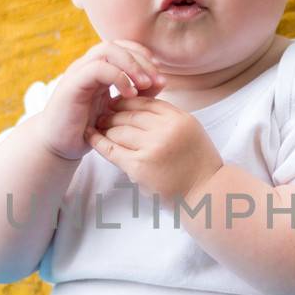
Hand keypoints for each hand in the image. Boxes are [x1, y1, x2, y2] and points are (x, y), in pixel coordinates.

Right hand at [33, 39, 165, 162]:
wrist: (59, 146)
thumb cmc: (89, 130)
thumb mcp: (119, 111)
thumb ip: (138, 94)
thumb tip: (161, 82)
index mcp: (98, 70)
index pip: (122, 47)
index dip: (142, 56)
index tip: (159, 74)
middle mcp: (87, 66)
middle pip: (117, 45)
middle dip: (141, 60)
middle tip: (158, 80)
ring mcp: (78, 73)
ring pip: (107, 50)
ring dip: (131, 65)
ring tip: (146, 84)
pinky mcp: (72, 84)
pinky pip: (97, 68)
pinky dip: (118, 77)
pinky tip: (130, 94)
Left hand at [88, 96, 225, 207]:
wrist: (206, 193)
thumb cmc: (197, 163)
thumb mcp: (189, 130)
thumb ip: (168, 117)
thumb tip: (138, 104)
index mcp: (179, 118)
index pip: (145, 101)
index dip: (127, 101)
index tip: (116, 103)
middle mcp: (166, 129)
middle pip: (129, 113)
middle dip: (112, 112)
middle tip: (101, 113)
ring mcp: (152, 147)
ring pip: (119, 129)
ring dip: (106, 127)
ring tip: (99, 127)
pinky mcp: (140, 166)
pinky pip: (111, 149)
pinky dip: (98, 141)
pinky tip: (89, 135)